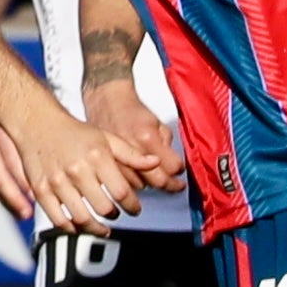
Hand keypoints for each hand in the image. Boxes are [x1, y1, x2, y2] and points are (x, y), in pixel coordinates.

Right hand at [0, 96, 159, 233]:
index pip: (121, 192)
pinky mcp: (41, 190)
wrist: (37, 123)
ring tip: (102, 227)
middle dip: (114, 215)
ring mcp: (57, 182)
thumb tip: (155, 164)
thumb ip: (132, 154)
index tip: (135, 209)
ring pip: (81, 218)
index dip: (132, 205)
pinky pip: (58, 218)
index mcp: (97, 157)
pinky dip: (71, 228)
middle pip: (103, 208)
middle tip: (116, 214)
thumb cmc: (73, 131)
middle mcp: (77, 170)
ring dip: (96, 228)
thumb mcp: (106, 138)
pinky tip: (79, 227)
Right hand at [80, 73, 184, 197]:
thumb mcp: (158, 124)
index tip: (180, 178)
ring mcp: (117, 158)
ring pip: (139, 185)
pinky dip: (132, 181)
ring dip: (149, 183)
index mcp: (147, 139)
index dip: (178, 173)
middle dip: (168, 184)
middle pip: (156, 181)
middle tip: (174, 185)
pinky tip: (136, 174)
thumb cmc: (132, 110)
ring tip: (153, 176)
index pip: (171, 167)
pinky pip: (123, 181)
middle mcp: (131, 151)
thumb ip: (167, 145)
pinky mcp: (106, 162)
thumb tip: (173, 166)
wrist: (107, 101)